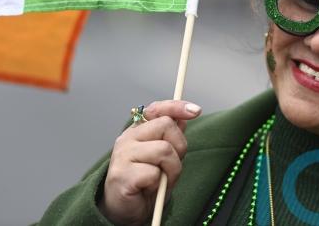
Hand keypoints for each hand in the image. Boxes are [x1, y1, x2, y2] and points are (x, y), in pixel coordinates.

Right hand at [98, 100, 201, 225]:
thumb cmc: (146, 184)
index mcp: (137, 132)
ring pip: (164, 149)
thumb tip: (184, 117)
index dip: (177, 107)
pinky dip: (159, 183)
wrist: (126, 212)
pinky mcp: (122, 175)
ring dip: (171, 169)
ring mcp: (122, 155)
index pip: (157, 109)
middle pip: (166, 125)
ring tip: (161, 180)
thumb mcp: (164, 158)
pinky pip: (154, 173)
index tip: (196, 111)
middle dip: (179, 147)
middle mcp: (127, 139)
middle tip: (171, 165)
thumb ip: (171, 138)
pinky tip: (149, 188)